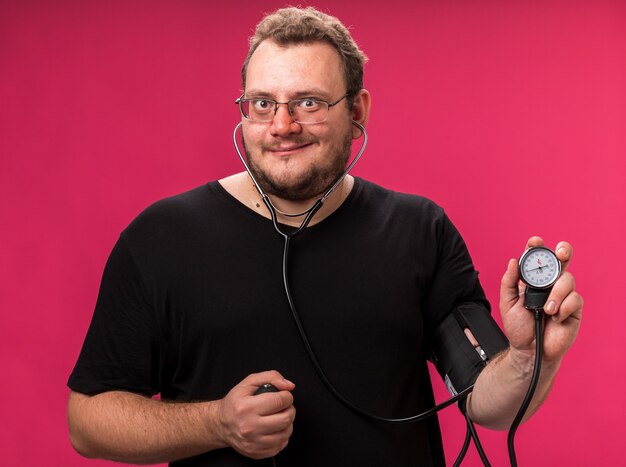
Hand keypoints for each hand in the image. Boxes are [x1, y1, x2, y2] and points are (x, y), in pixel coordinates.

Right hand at [215, 371, 295, 458]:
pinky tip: (273, 429)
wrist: (221, 424)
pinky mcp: (256, 453)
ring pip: (286, 433)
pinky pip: (280, 445)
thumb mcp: (249, 382)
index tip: (283, 396)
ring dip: (287, 423)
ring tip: (278, 417)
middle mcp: (249, 427)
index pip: (280, 401)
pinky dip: (281, 436)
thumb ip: (271, 377)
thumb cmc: (235, 403)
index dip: (287, 396)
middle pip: (286, 419)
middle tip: (283, 407)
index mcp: (246, 407)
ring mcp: (253, 442)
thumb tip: (289, 385)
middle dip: (289, 409)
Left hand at [500, 237, 582, 363]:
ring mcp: (563, 295)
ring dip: (556, 293)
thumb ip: (508, 282)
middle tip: (560, 253)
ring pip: (567, 279)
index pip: (537, 259)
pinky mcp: (574, 308)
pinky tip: (556, 317)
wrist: (529, 350)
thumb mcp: (507, 303)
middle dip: (563, 251)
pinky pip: (575, 298)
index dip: (537, 247)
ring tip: (547, 309)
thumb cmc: (518, 327)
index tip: (534, 241)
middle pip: (561, 260)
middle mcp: (550, 284)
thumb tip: (513, 261)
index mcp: (532, 280)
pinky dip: (564, 306)